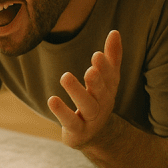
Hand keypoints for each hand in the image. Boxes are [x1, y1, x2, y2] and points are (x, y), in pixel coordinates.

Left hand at [47, 30, 121, 149]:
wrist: (94, 135)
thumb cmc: (98, 99)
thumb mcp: (106, 80)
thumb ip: (111, 57)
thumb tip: (115, 31)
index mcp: (109, 90)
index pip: (111, 77)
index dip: (106, 67)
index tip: (97, 55)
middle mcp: (103, 104)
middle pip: (102, 93)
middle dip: (97, 80)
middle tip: (90, 68)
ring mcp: (92, 119)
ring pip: (87, 106)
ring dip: (77, 92)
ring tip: (65, 76)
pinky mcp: (78, 131)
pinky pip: (71, 122)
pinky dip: (62, 112)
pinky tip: (52, 100)